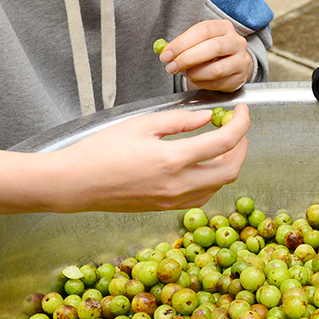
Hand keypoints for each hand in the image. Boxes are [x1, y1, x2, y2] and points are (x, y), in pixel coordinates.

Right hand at [41, 104, 250, 211]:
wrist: (75, 184)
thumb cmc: (101, 151)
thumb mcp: (141, 125)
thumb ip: (180, 120)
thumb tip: (209, 117)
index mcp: (172, 159)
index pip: (224, 143)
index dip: (241, 124)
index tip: (242, 110)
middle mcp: (178, 185)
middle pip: (231, 169)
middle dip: (241, 146)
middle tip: (237, 128)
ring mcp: (173, 200)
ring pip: (219, 185)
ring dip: (229, 163)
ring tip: (222, 143)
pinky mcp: (167, 208)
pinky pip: (203, 196)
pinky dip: (213, 179)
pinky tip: (205, 164)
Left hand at [159, 20, 253, 91]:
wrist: (234, 64)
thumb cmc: (212, 51)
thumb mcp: (199, 42)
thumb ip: (183, 45)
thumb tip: (165, 52)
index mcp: (224, 27)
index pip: (203, 31)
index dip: (182, 43)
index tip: (166, 54)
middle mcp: (237, 42)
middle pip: (213, 48)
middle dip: (187, 59)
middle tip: (172, 67)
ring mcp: (242, 61)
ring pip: (217, 69)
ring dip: (195, 73)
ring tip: (186, 73)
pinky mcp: (241, 78)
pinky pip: (219, 83)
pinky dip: (203, 84)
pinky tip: (197, 80)